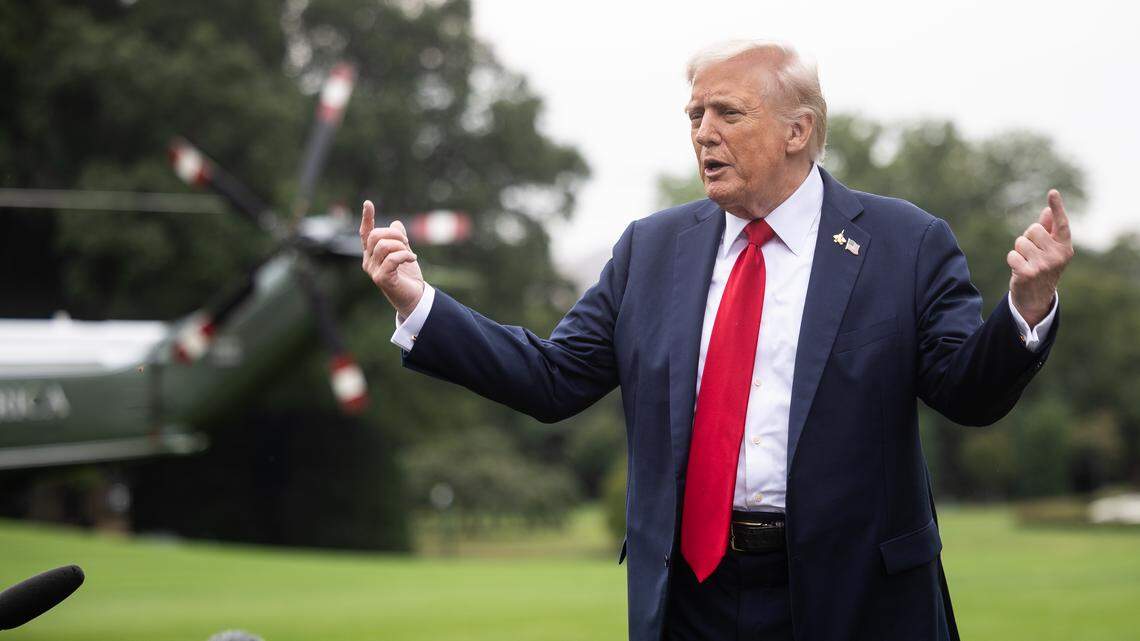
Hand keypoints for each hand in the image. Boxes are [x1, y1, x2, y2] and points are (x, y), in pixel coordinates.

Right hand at [360, 200, 424, 317]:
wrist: (414, 297)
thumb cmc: (407, 276)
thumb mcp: (405, 252)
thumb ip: (399, 239)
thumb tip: (396, 223)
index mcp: (372, 254)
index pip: (366, 233)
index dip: (367, 218)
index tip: (368, 203)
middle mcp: (369, 261)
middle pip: (376, 236)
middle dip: (394, 234)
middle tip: (407, 242)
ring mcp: (373, 270)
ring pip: (384, 246)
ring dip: (401, 246)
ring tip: (409, 254)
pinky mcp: (381, 278)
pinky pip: (392, 258)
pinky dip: (405, 255)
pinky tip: (413, 259)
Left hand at [1007, 189, 1073, 326]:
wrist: (1036, 297)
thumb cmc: (1042, 268)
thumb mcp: (1048, 250)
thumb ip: (1048, 231)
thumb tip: (1047, 211)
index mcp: (1065, 247)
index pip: (1061, 224)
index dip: (1057, 207)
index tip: (1052, 192)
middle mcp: (1058, 255)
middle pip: (1033, 229)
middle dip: (1028, 238)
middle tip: (1032, 253)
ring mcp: (1044, 265)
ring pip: (1021, 241)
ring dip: (1019, 251)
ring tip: (1026, 262)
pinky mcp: (1028, 273)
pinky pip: (1012, 254)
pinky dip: (1012, 260)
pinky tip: (1019, 270)